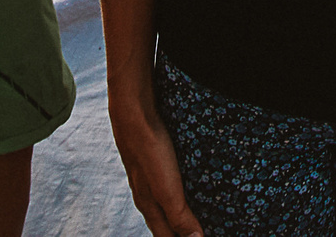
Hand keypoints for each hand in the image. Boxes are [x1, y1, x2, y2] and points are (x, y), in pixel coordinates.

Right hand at [111, 98, 204, 236]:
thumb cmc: (149, 149)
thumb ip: (179, 216)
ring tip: (200, 213)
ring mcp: (150, 176)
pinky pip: (170, 182)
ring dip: (181, 213)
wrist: (133, 110)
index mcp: (149, 205)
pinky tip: (192, 183)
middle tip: (203, 230)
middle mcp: (147, 194)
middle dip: (182, 232)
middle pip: (166, 223)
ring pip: (166, 203)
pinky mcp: (156, 159)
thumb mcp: (166, 187)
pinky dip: (182, 191)